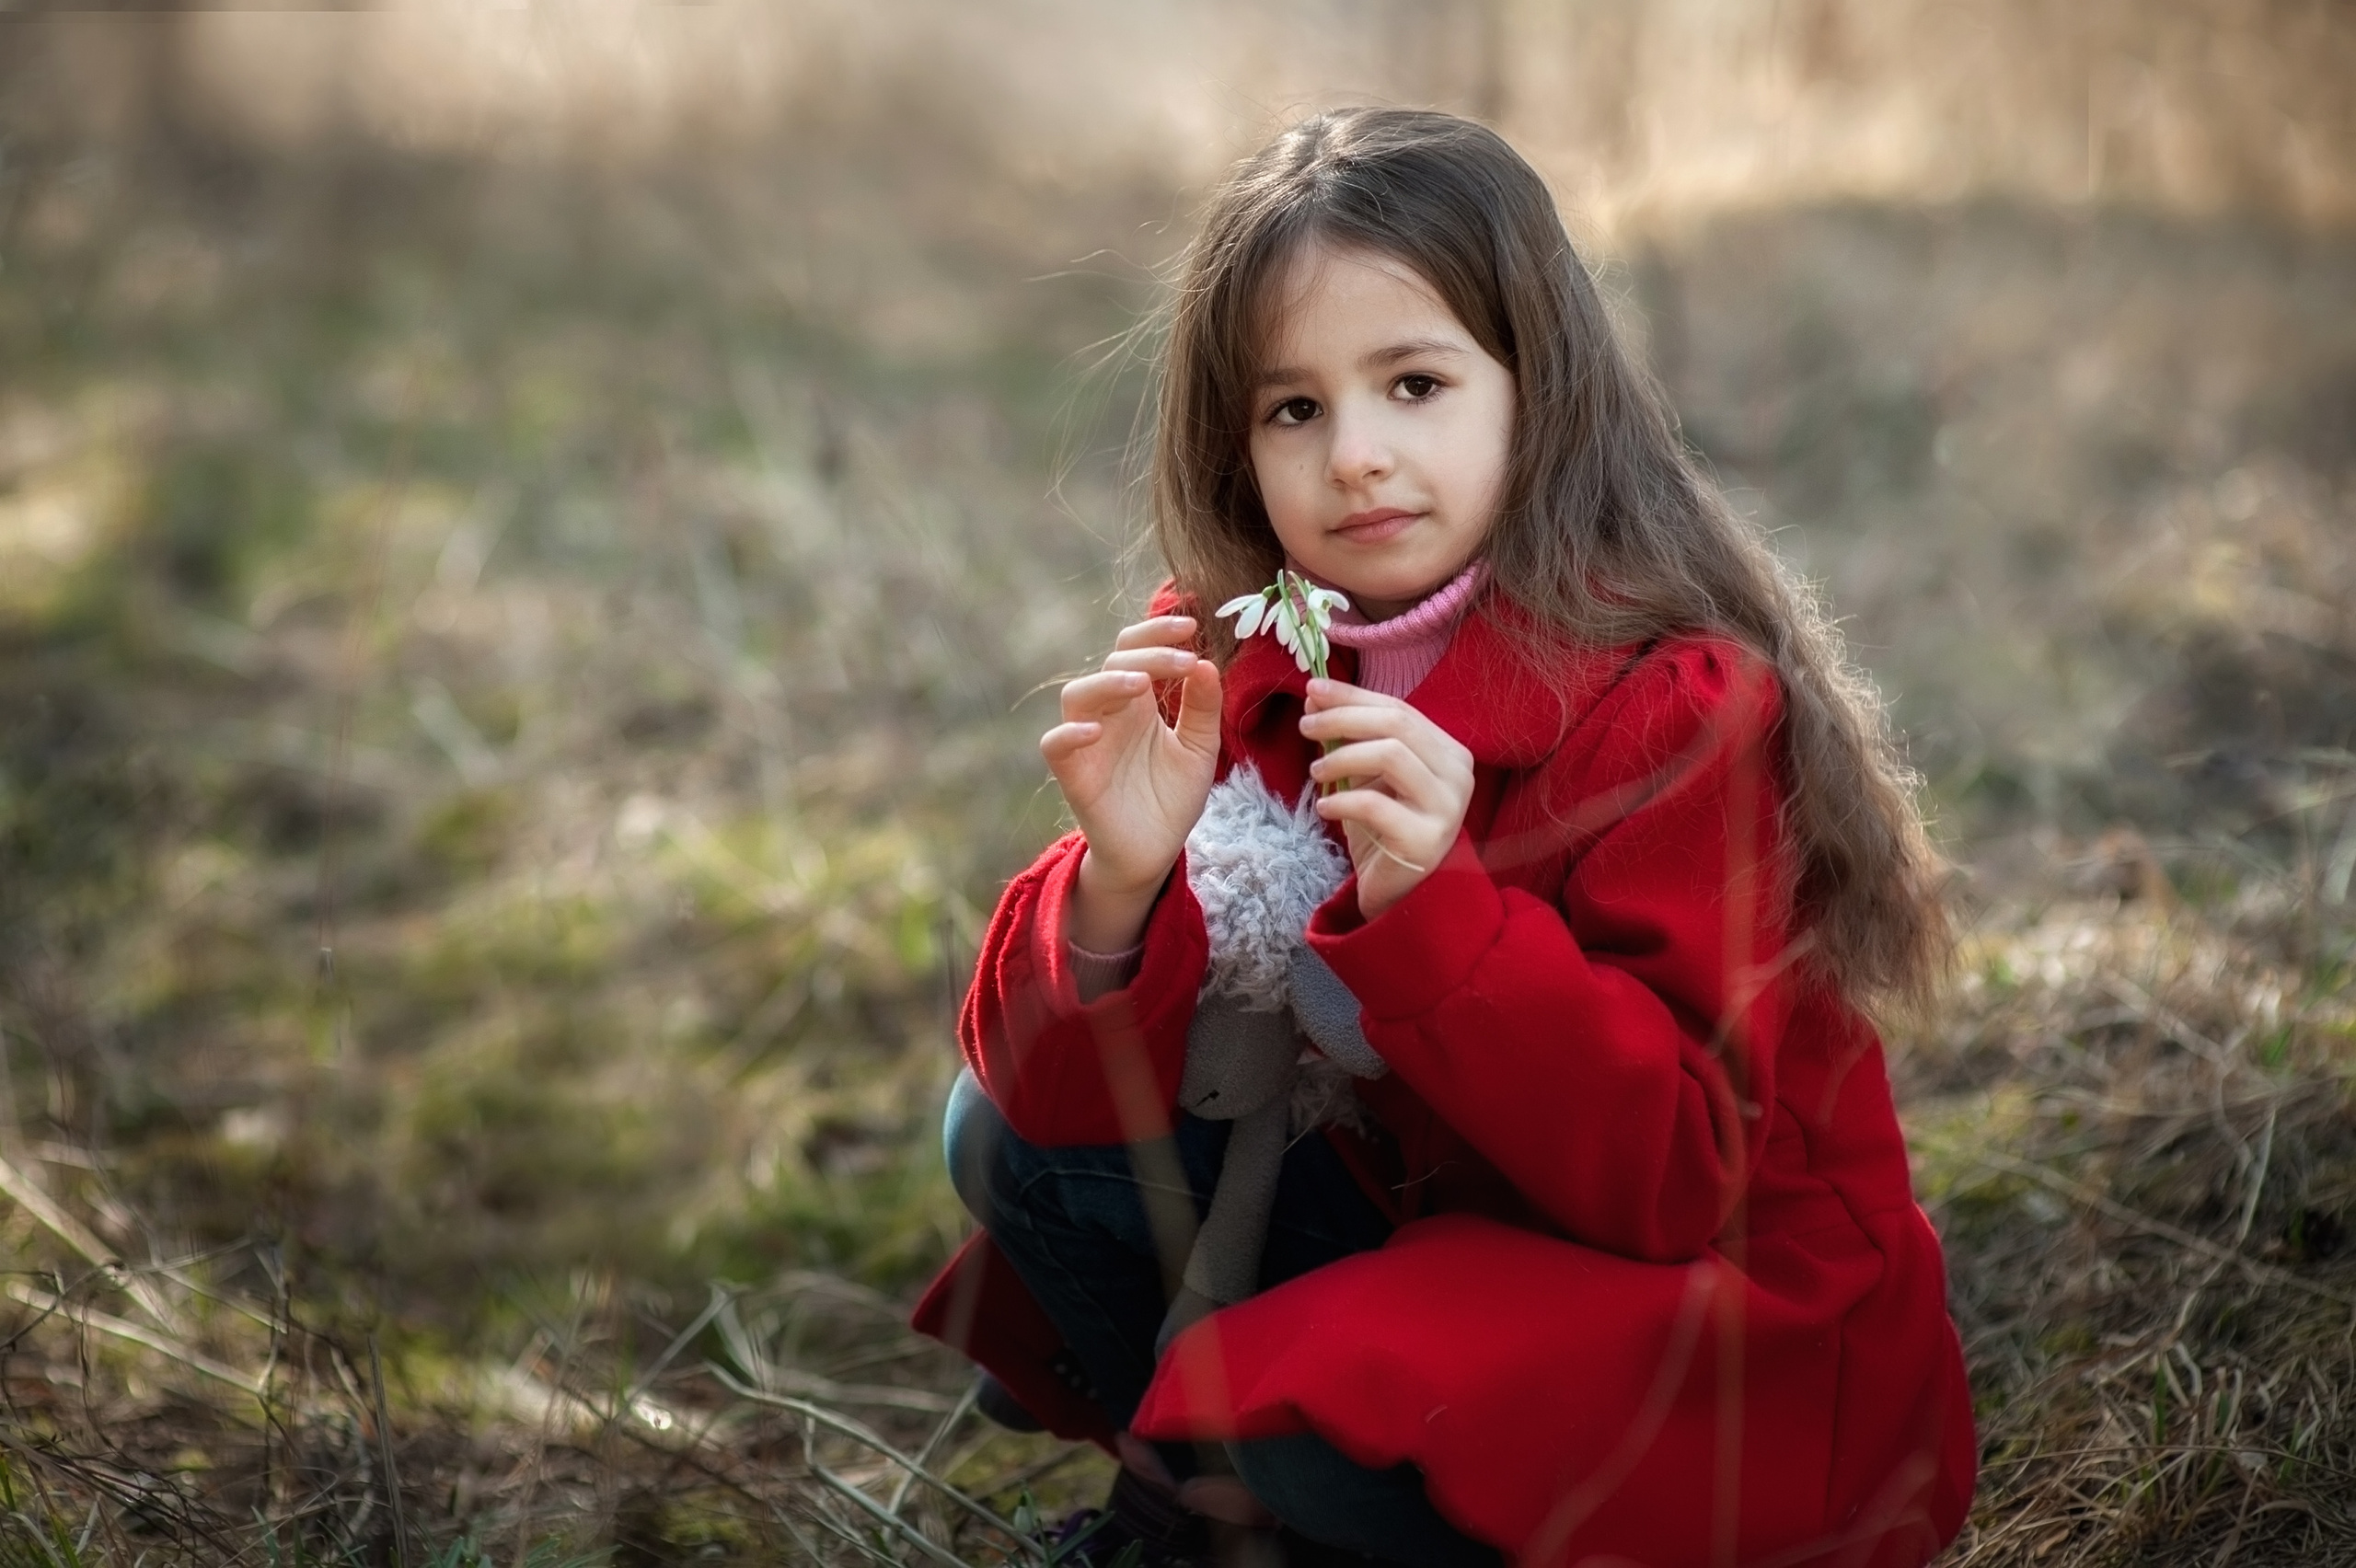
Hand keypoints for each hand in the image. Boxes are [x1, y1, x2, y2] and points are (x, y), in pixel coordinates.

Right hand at [1040, 616, 1221, 951]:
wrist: (1155, 852)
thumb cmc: (1171, 797)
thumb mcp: (1200, 749)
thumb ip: (1204, 708)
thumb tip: (1206, 663)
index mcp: (1138, 701)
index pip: (1136, 649)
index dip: (1157, 632)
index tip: (1192, 627)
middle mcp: (1109, 713)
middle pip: (1112, 662)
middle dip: (1149, 655)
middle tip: (1184, 663)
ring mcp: (1088, 741)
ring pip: (1077, 694)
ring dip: (1107, 682)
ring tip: (1140, 686)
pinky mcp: (1073, 774)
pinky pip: (1055, 745)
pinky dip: (1069, 733)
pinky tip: (1095, 730)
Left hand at [1300, 678, 1474, 919]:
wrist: (1399, 891)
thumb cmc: (1382, 827)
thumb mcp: (1365, 775)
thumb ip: (1349, 737)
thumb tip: (1315, 697)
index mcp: (1448, 752)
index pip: (1399, 709)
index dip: (1353, 696)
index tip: (1313, 689)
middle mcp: (1457, 774)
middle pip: (1396, 725)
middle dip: (1343, 718)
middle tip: (1305, 726)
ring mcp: (1447, 808)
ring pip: (1391, 755)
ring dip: (1343, 757)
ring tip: (1316, 771)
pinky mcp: (1426, 840)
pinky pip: (1377, 805)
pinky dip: (1343, 800)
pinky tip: (1324, 806)